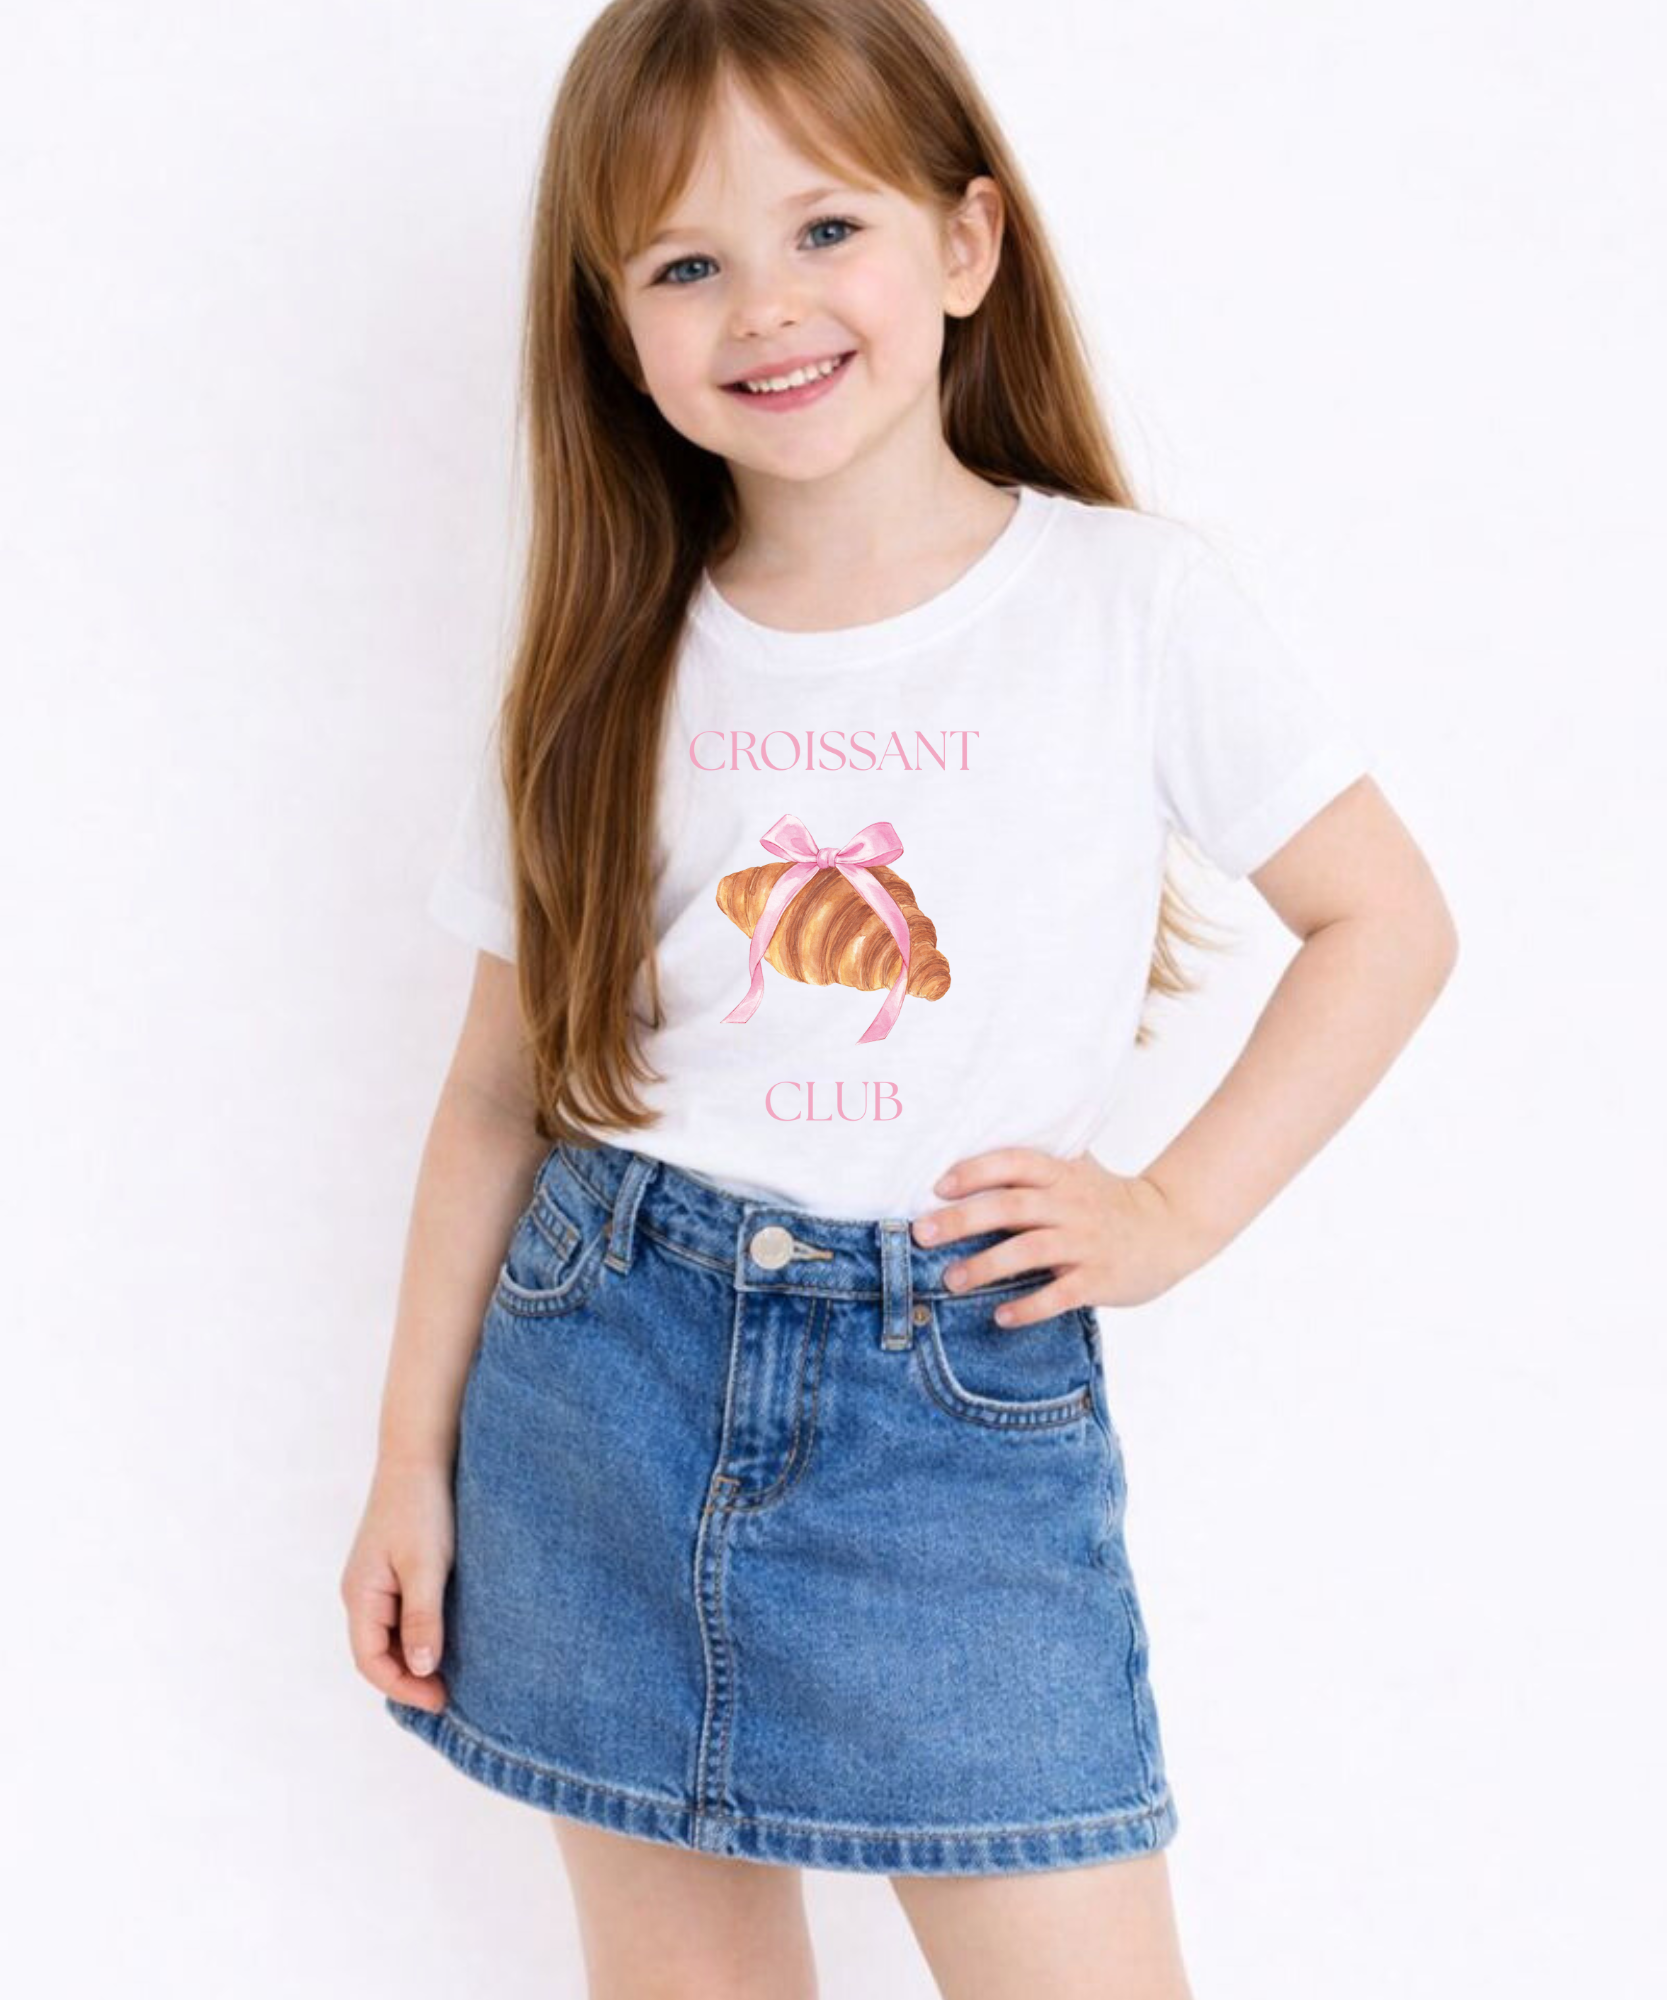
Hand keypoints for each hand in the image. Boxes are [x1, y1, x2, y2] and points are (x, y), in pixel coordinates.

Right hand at [340, 1455, 455, 1712]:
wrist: (422, 1453)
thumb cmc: (422, 1507)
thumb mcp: (425, 1566)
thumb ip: (422, 1617)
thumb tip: (421, 1669)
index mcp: (361, 1595)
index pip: (371, 1662)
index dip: (403, 1688)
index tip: (440, 1701)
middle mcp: (362, 1592)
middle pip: (379, 1652)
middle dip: (409, 1678)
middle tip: (450, 1695)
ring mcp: (377, 1580)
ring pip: (392, 1634)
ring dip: (417, 1657)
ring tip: (453, 1673)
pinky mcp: (396, 1567)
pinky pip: (403, 1613)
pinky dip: (422, 1632)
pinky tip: (449, 1635)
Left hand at [911, 1146, 1208, 1327]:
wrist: (1171, 1228)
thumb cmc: (1108, 1200)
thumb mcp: (1076, 1172)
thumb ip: (1033, 1166)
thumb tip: (969, 1160)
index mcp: (1061, 1175)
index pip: (1014, 1163)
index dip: (975, 1171)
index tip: (939, 1186)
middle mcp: (1071, 1205)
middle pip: (1011, 1206)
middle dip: (963, 1219)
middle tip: (923, 1233)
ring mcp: (1086, 1243)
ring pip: (1030, 1250)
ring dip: (986, 1266)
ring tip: (951, 1280)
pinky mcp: (1099, 1279)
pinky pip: (1060, 1295)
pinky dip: (1028, 1306)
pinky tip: (1000, 1316)